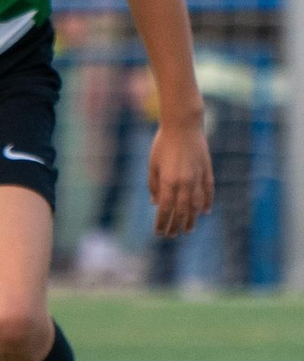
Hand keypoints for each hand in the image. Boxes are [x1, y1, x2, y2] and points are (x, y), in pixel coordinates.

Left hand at [148, 117, 212, 237]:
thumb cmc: (163, 144)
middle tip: (172, 235)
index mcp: (168, 182)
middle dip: (176, 225)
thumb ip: (154, 186)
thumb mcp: (153, 165)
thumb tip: (156, 204)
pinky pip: (208, 191)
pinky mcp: (207, 170)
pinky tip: (205, 212)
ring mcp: (198, 177)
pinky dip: (207, 202)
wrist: (183, 125)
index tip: (159, 233)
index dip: (162, 223)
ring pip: (196, 204)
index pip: (165, 209)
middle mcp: (184, 182)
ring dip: (192, 219)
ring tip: (188, 230)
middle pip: (181, 211)